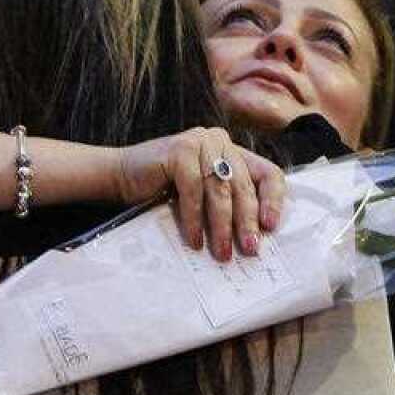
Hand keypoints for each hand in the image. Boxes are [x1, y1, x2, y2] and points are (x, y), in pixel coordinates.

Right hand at [117, 128, 284, 260]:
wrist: (120, 177)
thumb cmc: (163, 193)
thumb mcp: (204, 198)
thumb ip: (227, 206)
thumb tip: (254, 240)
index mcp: (233, 152)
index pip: (268, 173)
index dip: (274, 200)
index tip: (270, 227)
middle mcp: (220, 142)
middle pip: (244, 186)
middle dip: (246, 222)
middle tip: (249, 249)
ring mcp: (200, 142)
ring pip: (220, 190)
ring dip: (221, 227)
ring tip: (221, 253)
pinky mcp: (180, 149)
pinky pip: (194, 189)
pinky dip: (195, 218)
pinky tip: (194, 239)